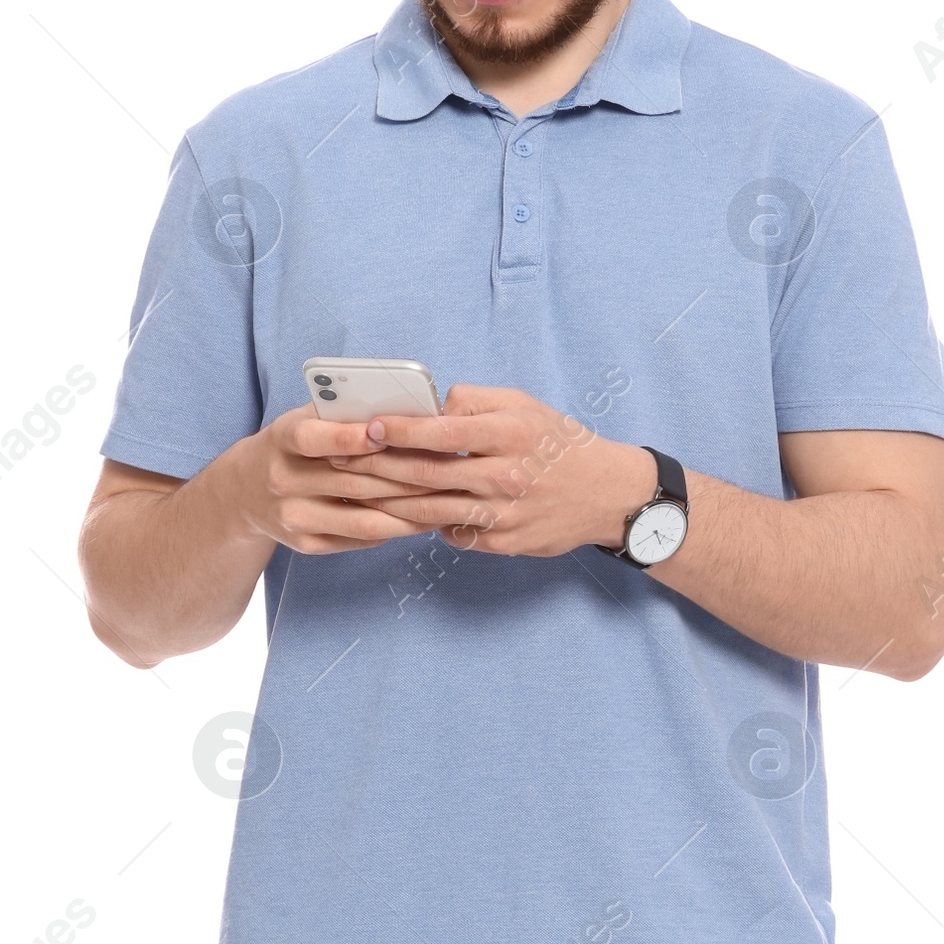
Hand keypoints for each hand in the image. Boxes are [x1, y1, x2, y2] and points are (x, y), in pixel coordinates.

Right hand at [239, 403, 435, 553]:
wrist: (245, 492)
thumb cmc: (292, 446)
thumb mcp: (303, 419)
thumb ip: (341, 413)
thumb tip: (400, 411)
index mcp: (282, 439)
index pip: (315, 438)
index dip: (352, 438)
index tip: (389, 434)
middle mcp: (284, 480)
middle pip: (352, 481)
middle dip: (405, 478)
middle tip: (446, 474)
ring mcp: (294, 516)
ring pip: (362, 518)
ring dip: (408, 514)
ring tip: (444, 504)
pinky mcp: (305, 543)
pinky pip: (357, 539)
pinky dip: (391, 530)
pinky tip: (419, 522)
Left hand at [315, 382, 655, 556]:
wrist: (607, 494)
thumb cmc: (559, 442)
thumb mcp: (524, 405)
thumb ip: (474, 401)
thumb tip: (429, 405)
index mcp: (510, 433)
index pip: (442, 432)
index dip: (399, 430)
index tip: (365, 426)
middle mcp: (506, 475)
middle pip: (426, 475)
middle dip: (375, 468)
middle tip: (336, 460)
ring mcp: (504, 514)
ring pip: (430, 510)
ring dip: (385, 501)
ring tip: (351, 490)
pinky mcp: (503, 542)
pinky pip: (452, 532)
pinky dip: (422, 523)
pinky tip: (393, 515)